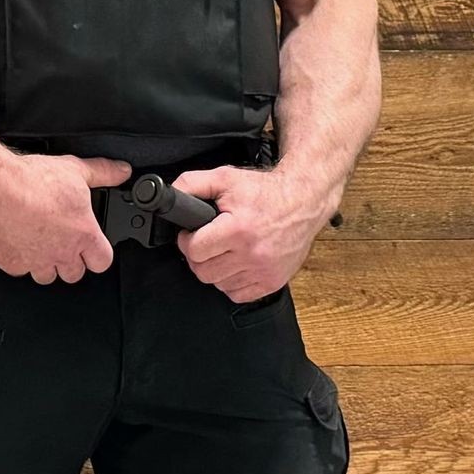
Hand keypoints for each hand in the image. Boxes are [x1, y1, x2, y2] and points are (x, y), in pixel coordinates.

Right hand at [0, 153, 131, 282]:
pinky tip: (17, 241)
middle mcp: (61, 253)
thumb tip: (121, 171)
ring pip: (47, 276)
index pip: (102, 261)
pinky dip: (20, 259)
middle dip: (71, 260)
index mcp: (82, 235)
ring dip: (46, 263)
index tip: (92, 245)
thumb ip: (103, 173)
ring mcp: (35, 261)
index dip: (98, 253)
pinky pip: (20, 270)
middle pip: (74, 273)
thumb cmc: (31, 181)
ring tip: (40, 242)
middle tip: (62, 240)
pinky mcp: (11, 264)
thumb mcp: (75, 170)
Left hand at [171, 163, 323, 301]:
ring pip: (218, 284)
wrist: (304, 201)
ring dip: (216, 269)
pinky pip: (238, 294)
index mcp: (238, 229)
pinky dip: (232, 282)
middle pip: (203, 272)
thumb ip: (192, 184)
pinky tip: (237, 264)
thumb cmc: (265, 191)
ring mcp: (264, 271)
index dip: (187, 240)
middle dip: (199, 256)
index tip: (192, 234)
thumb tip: (169, 195)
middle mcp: (252, 253)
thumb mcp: (225, 178)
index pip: (194, 250)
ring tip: (224, 251)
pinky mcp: (272, 281)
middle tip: (206, 243)